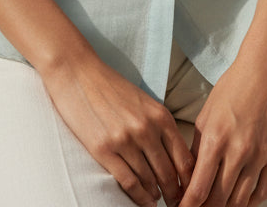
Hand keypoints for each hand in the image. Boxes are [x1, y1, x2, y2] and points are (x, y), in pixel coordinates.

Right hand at [42, 50, 194, 205]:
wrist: (77, 73)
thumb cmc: (110, 86)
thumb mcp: (143, 101)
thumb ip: (158, 125)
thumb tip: (171, 157)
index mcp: (160, 115)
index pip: (184, 158)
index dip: (189, 180)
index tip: (189, 191)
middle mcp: (146, 129)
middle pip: (168, 173)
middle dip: (174, 193)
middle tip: (176, 204)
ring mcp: (125, 140)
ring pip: (149, 180)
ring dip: (155, 195)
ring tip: (157, 201)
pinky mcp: (104, 149)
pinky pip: (128, 182)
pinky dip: (138, 196)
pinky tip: (143, 201)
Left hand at [178, 39, 266, 206]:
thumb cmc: (234, 87)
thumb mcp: (206, 115)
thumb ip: (198, 148)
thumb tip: (190, 177)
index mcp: (215, 138)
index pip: (198, 189)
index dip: (187, 206)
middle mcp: (238, 151)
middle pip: (218, 201)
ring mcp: (260, 156)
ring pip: (240, 201)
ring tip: (215, 206)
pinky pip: (262, 193)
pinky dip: (248, 203)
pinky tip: (238, 201)